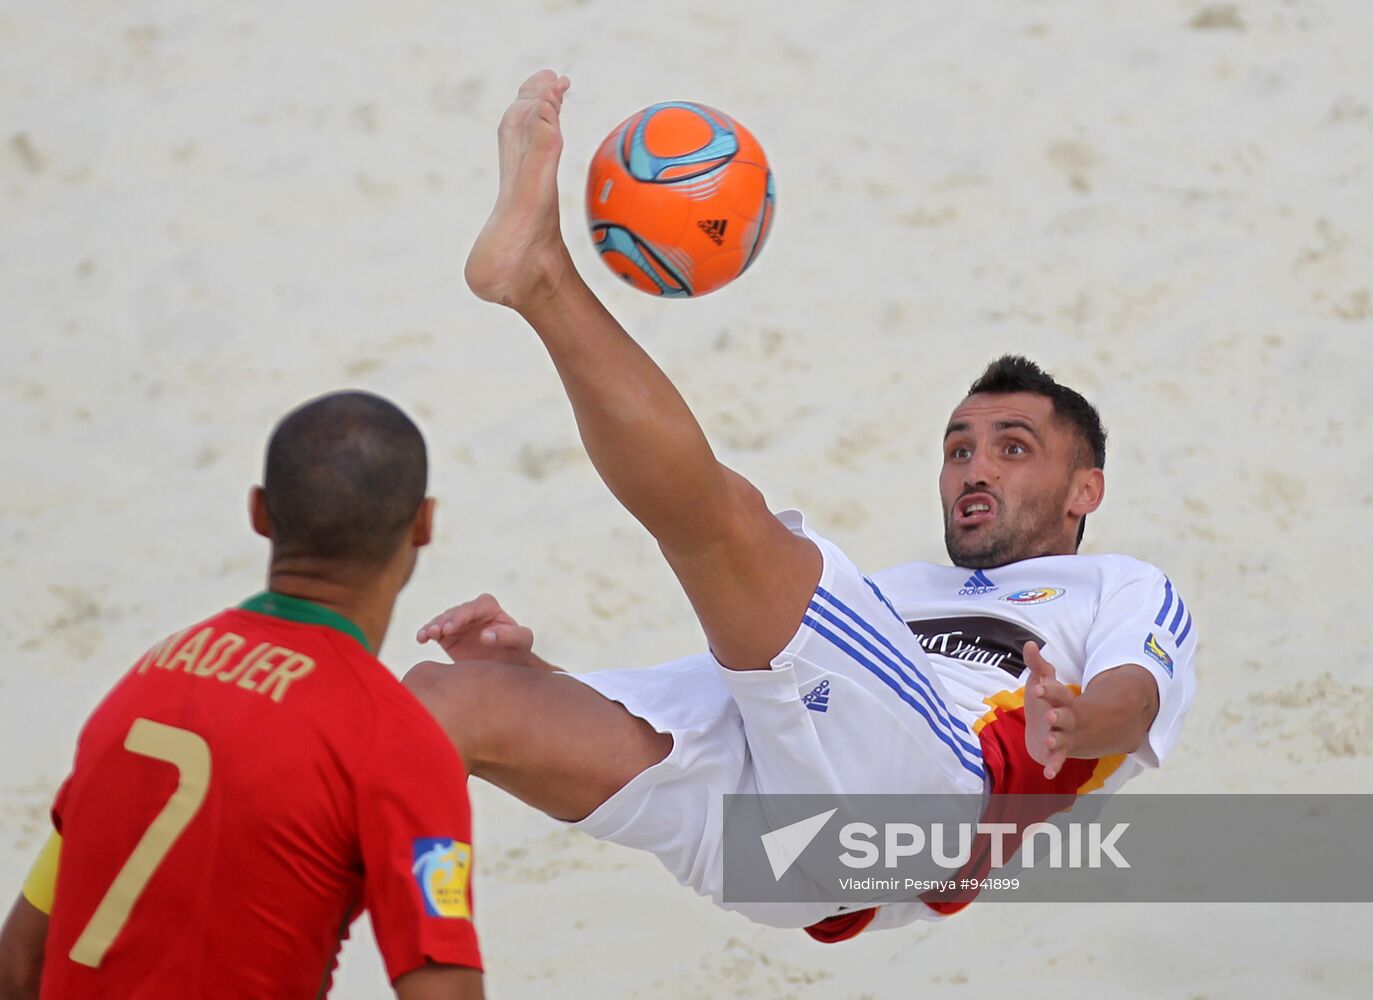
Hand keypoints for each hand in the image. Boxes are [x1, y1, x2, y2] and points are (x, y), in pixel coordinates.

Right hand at [416, 594, 534, 665]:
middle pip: (456, 612)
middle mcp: (472, 611)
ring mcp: (458, 622)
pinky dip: (426, 633)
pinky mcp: (446, 635)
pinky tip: (421, 639)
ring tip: (427, 635)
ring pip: (442, 620)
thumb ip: (509, 636)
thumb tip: (485, 635)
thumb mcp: (522, 641)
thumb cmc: (517, 650)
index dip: (463, 615)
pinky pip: (434, 631)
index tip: (452, 628)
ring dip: (434, 626)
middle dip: (446, 621)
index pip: (475, 606)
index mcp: (490, 607)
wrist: (506, 668)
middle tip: (438, 632)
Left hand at [1023, 641, 1077, 779]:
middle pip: (1064, 715)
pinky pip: (1058, 758)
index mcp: (1061, 698)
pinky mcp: (1059, 750)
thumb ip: (1037, 664)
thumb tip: (1029, 644)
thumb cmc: (1048, 700)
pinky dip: (1054, 766)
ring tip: (1049, 740)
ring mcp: (1064, 734)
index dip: (1048, 689)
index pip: (1057, 692)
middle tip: (1050, 716)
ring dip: (1056, 739)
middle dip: (1058, 715)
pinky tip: (1048, 774)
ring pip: (1063, 737)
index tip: (1038, 687)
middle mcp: (1066, 716)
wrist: (1057, 725)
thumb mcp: (1043, 681)